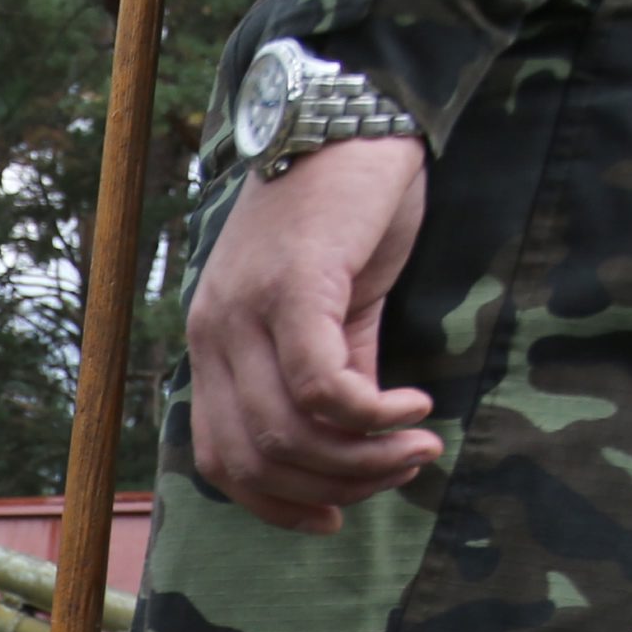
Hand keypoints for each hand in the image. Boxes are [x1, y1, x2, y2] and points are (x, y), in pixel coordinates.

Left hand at [185, 136, 440, 532]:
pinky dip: (370, 415)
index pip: (219, 459)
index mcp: (213, 345)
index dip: (274, 504)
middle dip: (334, 486)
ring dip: (363, 458)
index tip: (332, 517)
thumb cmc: (347, 212)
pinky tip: (412, 406)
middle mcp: (214, 333)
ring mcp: (246, 310)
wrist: (354, 115)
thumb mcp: (333, 310)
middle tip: (401, 472)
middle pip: (256, 457)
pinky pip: (320, 386)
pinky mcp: (294, 286)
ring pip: (289, 430)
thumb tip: (356, 450)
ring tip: (418, 445)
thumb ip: (334, 376)